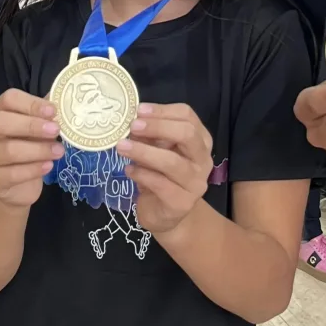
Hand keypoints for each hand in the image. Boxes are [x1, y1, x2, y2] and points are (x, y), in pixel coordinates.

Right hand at [0, 89, 62, 207]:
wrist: (14, 187)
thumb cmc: (26, 148)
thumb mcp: (34, 129)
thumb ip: (45, 115)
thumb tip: (67, 103)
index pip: (8, 99)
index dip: (31, 103)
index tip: (53, 111)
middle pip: (1, 122)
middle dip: (31, 125)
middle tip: (56, 130)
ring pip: (8, 150)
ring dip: (38, 150)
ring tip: (59, 151)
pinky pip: (11, 174)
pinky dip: (33, 170)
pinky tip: (48, 166)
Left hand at [118, 103, 213, 234]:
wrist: (166, 215)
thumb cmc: (161, 175)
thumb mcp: (157, 149)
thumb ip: (151, 135)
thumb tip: (131, 119)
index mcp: (200, 139)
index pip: (187, 116)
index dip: (162, 110)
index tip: (139, 110)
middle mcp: (203, 159)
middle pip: (187, 134)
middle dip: (157, 127)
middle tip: (132, 126)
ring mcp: (196, 183)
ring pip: (172, 161)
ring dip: (143, 151)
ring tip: (121, 147)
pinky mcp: (182, 203)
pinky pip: (160, 184)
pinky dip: (141, 174)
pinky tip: (128, 170)